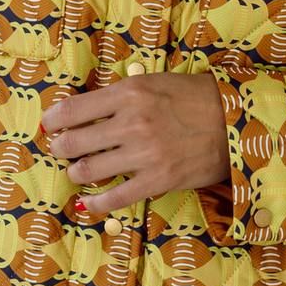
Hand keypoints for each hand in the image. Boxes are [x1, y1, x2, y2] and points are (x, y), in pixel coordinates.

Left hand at [40, 68, 230, 217]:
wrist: (236, 122)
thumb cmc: (195, 98)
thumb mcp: (154, 83)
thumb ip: (120, 96)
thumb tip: (85, 112)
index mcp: (130, 92)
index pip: (74, 109)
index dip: (54, 120)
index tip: (50, 126)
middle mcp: (132, 122)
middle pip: (74, 142)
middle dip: (61, 148)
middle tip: (61, 150)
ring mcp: (144, 154)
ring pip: (88, 170)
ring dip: (77, 173)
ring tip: (79, 171)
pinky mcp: (157, 181)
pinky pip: (114, 197)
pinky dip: (95, 203)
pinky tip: (87, 203)